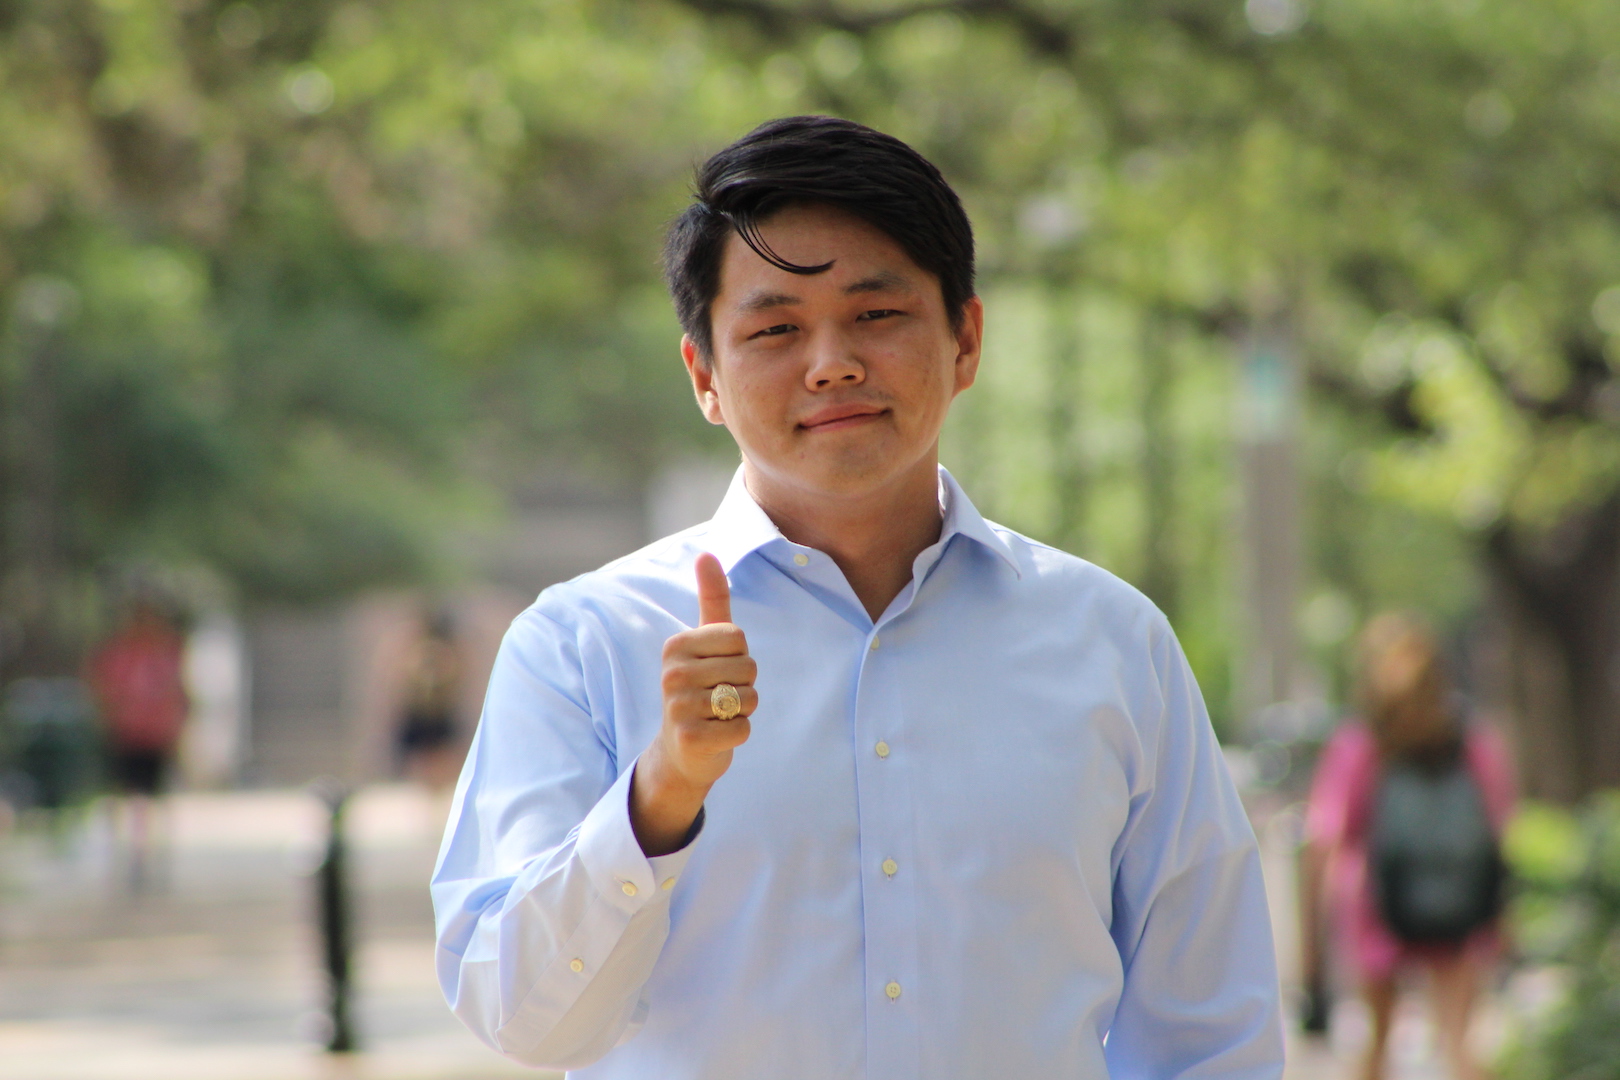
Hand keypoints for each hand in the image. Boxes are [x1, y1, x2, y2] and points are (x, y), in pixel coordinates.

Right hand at [630, 553, 756, 855]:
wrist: (681, 750)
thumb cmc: (701, 688)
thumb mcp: (705, 642)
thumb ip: (711, 598)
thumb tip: (707, 552)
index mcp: (676, 646)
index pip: (738, 638)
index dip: (739, 656)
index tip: (717, 669)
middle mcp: (672, 675)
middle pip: (748, 667)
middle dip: (744, 685)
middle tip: (719, 697)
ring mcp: (678, 708)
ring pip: (748, 698)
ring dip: (743, 710)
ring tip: (718, 715)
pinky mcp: (691, 738)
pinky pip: (743, 728)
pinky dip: (738, 734)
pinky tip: (717, 735)